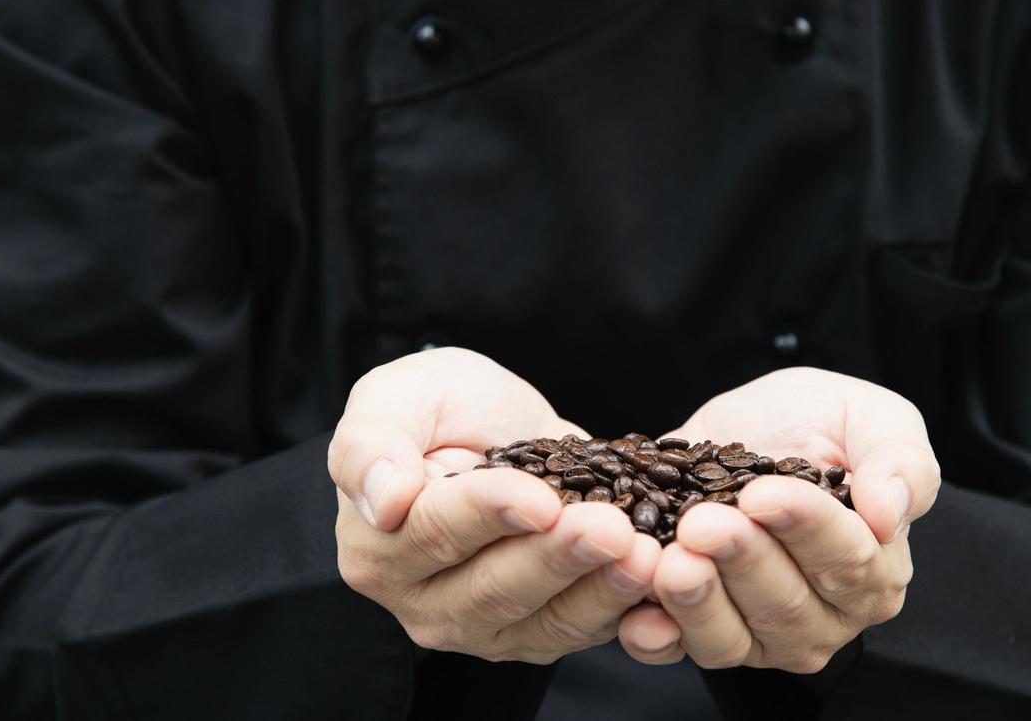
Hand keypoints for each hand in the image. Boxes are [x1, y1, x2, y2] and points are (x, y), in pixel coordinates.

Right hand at [329, 347, 660, 662]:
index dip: (491, 514)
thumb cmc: (434, 408)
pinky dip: (624, 607)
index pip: (435, 532)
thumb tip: (384, 502)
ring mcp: (482, 626)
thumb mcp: (394, 399)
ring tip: (646, 554)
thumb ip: (371, 445)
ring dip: (600, 589)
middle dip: (558, 557)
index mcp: (378, 546)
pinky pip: (582, 629)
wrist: (488, 425)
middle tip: (613, 529)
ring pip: (544, 620)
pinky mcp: (537, 632)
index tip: (542, 498)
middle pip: (494, 587)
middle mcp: (424, 601)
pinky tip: (659, 576)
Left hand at [617, 367, 939, 672]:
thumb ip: (900, 461)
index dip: (805, 528)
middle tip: (703, 522)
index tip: (764, 493)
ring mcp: (759, 633)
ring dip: (698, 602)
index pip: (848, 560)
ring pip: (730, 639)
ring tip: (671, 560)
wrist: (747, 424)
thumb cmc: (819, 422)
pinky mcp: (700, 634)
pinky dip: (655, 636)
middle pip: (784, 605)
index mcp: (874, 568)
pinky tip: (639, 611)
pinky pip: (675, 651)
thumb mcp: (873, 416)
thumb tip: (892, 512)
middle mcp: (821, 613)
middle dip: (741, 561)